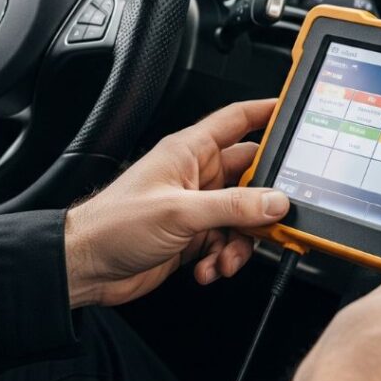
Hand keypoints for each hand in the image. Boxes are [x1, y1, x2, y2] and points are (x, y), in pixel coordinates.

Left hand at [64, 99, 289, 307]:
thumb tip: (275, 201)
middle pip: (250, 177)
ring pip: (242, 217)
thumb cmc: (114, 224)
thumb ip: (233, 206)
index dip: (266, 112)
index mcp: (190, 151)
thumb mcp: (181, 212)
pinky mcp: (193, 237)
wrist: (86, 266)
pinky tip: (208, 268)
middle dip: (264, 201)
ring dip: (241, 241)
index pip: (237, 120)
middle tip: (274, 216)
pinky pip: (226, 243)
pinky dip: (224, 258)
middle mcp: (196, 176)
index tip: (294, 113)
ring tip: (226, 256)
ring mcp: (196, 207)